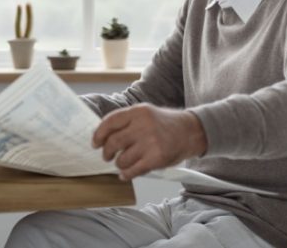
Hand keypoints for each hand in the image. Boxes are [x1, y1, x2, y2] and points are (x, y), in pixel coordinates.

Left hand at [92, 103, 206, 180]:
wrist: (191, 131)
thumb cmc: (165, 124)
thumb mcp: (145, 113)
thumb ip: (126, 121)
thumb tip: (102, 135)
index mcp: (138, 111)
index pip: (110, 122)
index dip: (99, 134)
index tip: (95, 142)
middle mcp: (144, 125)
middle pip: (113, 142)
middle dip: (107, 152)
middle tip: (107, 156)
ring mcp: (151, 142)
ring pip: (122, 159)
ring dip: (119, 164)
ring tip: (123, 163)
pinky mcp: (157, 158)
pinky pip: (133, 170)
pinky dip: (126, 174)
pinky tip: (126, 174)